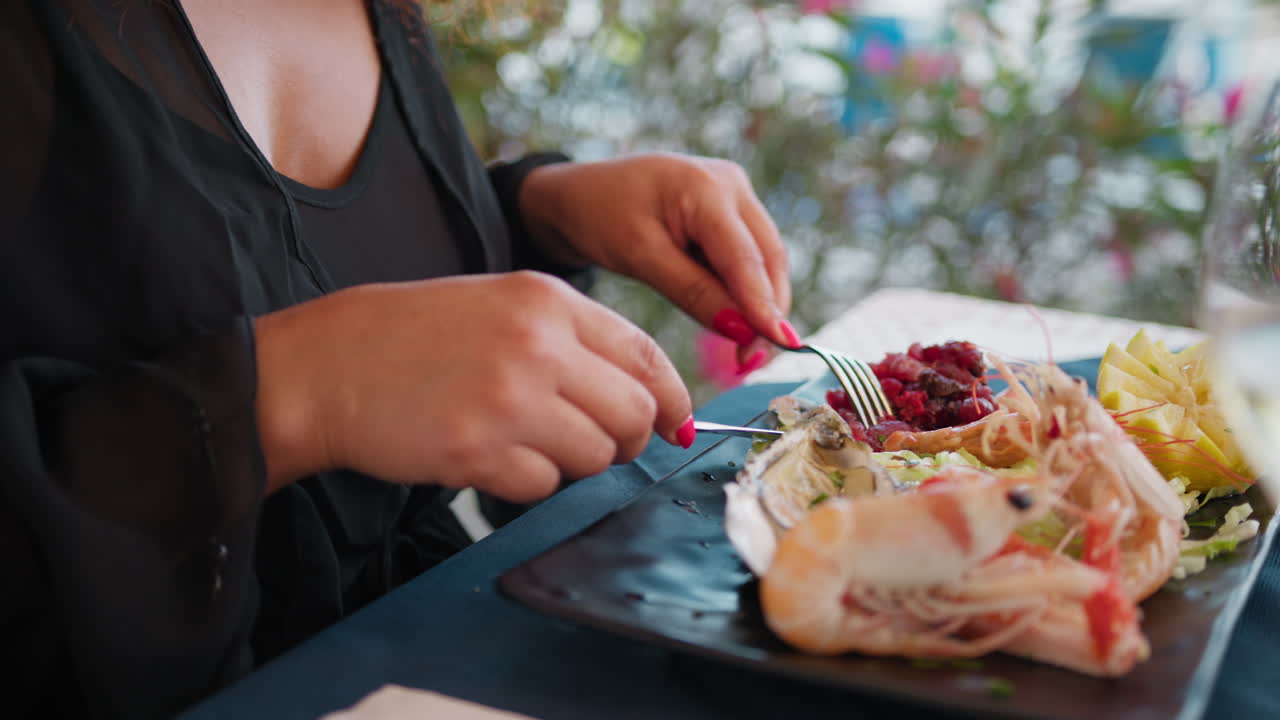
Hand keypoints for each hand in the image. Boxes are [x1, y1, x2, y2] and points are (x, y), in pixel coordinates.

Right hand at [253, 272, 693, 500]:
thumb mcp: (504, 306)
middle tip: (594, 442)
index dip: (671, 399)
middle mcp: (536, 345)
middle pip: (633, 413)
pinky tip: (488, 455)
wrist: (330, 365)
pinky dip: (527, 482)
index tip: (674, 424)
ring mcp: (507, 399)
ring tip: (525, 441)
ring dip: (572, 462)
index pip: (646, 356)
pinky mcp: (476, 451)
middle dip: (625, 439)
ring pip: (594, 456)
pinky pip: (543, 486)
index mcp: (547, 300)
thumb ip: (579, 343)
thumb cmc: (419, 337)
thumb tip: (654, 403)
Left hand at [518, 152, 796, 366]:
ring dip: (760, 303)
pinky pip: (748, 256)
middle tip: (753, 359)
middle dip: (767, 310)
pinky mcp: (729, 210)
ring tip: (745, 351)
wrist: (575, 193)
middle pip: (768, 257)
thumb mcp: (640, 256)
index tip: (779, 346)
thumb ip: (693, 292)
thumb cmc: (598, 216)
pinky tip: (733, 322)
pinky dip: (744, 290)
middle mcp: (730, 183)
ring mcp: (733, 194)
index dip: (764, 306)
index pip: (745, 257)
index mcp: (705, 186)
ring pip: (764, 259)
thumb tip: (742, 331)